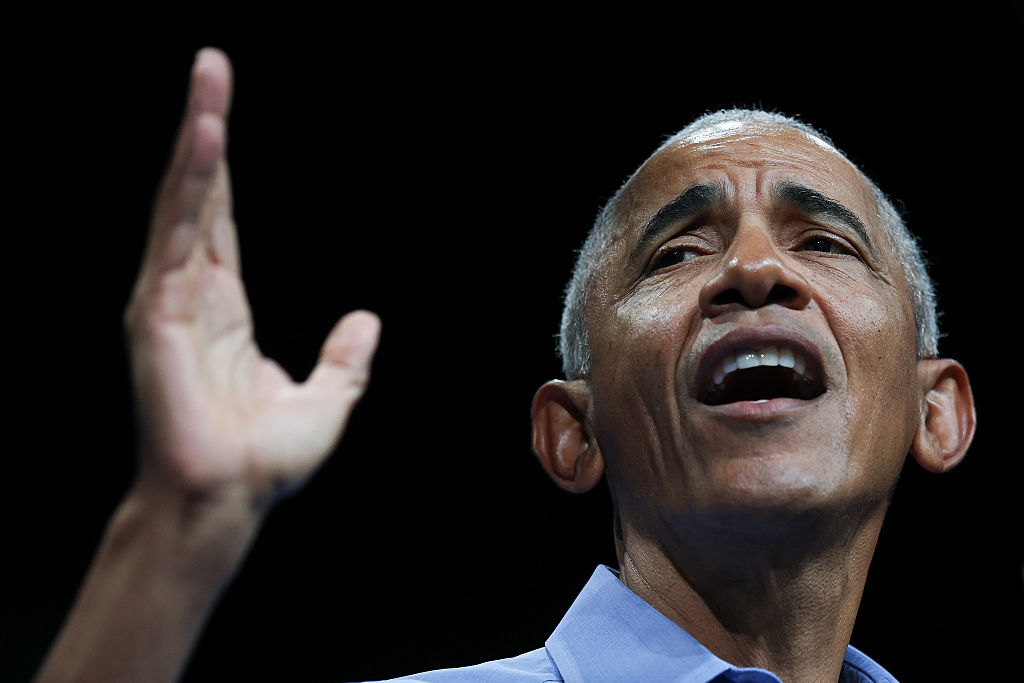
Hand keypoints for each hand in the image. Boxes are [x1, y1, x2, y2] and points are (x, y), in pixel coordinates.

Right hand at [124, 49, 379, 507]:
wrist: (228, 501)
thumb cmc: (262, 460)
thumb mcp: (324, 400)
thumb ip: (343, 360)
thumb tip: (367, 320)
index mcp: (221, 308)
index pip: (221, 220)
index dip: (223, 169)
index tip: (221, 116)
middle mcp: (190, 294)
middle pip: (199, 196)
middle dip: (204, 129)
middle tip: (211, 66)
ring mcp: (169, 300)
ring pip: (184, 204)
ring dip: (197, 140)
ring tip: (209, 81)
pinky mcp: (158, 314)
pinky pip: (178, 237)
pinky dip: (191, 188)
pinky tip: (205, 143)